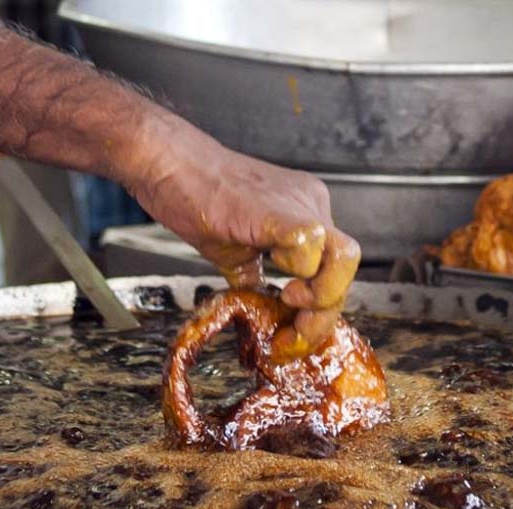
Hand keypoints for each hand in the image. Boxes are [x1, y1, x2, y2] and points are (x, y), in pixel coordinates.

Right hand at [126, 112, 360, 356]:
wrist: (168, 164)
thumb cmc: (194, 199)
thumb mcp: (235, 252)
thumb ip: (256, 281)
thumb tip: (262, 315)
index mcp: (305, 214)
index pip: (332, 272)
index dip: (317, 314)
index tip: (290, 339)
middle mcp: (312, 205)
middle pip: (345, 270)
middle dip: (322, 317)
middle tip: (291, 340)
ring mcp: (300, 204)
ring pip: (345, 258)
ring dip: (321, 299)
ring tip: (289, 306)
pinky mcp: (277, 211)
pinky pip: (312, 244)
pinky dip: (302, 274)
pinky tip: (279, 286)